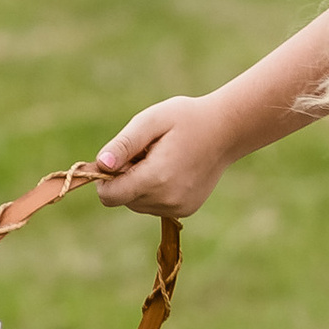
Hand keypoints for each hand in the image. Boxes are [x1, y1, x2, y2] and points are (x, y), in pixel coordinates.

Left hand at [93, 95, 234, 219]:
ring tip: (161, 159)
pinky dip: (154, 190)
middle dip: (125, 177)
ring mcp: (178, 208)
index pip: (109, 196)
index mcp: (156, 178)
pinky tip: (172, 169)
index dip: (105, 178)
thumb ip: (124, 144)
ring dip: (139, 184)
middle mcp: (167, 200)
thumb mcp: (151, 121)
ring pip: (137, 203)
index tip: (120, 157)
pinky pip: (154, 205)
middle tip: (147, 152)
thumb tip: (101, 165)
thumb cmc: (186, 119)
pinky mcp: (185, 210)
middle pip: (122, 199)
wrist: (227, 131)